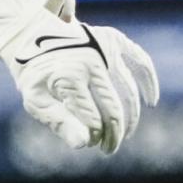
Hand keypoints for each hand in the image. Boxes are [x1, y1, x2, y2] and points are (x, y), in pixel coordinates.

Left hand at [0, 0, 158, 154]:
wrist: (31, 32)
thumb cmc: (33, 73)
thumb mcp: (36, 101)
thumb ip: (59, 123)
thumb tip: (84, 145)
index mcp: (70, 79)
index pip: (93, 119)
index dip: (95, 136)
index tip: (91, 143)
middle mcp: (91, 63)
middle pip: (113, 108)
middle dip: (114, 133)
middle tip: (109, 149)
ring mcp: (105, 49)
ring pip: (128, 89)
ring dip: (130, 116)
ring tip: (126, 135)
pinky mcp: (114, 39)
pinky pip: (139, 60)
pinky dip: (148, 79)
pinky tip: (151, 100)